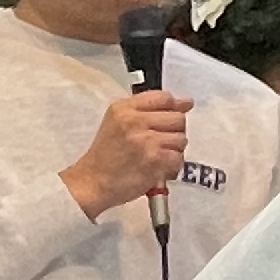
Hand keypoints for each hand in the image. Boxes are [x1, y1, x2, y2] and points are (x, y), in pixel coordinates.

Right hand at [63, 90, 191, 219]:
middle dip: (174, 132)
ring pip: (181, 139)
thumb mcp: (118, 122)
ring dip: (173, 150)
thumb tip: (186, 103)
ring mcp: (146, 140)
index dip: (174, 107)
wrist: (92, 182)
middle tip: (159, 142)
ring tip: (156, 156)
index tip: (175, 114)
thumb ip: (149, 110)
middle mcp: (135, 121)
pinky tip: (157, 168)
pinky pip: (179, 158)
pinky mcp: (155, 159)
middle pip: (178, 118)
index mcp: (124, 108)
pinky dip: (171, 166)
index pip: (164, 98)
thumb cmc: (107, 155)